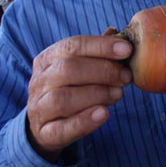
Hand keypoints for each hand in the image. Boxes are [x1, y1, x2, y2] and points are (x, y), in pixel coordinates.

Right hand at [27, 35, 132, 161]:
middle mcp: (39, 80)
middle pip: (68, 69)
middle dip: (103, 71)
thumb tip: (118, 33)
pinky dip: (85, 121)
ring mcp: (39, 108)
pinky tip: (104, 113)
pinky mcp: (45, 133)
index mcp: (48, 58)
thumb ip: (97, 51)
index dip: (101, 46)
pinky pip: (62, 128)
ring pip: (63, 98)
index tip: (127, 49)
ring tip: (118, 94)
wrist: (46, 125)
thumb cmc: (70, 88)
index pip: (73, 45)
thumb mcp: (80, 66)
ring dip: (97, 94)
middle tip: (126, 77)